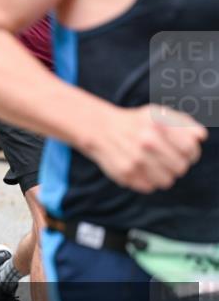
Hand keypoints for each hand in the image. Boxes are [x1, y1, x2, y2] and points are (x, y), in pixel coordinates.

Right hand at [87, 104, 206, 193]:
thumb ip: (184, 123)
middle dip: (177, 164)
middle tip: (167, 158)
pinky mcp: (124, 174)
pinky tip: (141, 169)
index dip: (191, 153)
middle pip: (180, 168)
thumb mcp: (159, 114)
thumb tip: (200, 137)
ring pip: (167, 181)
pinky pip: (149, 187)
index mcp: (158, 124)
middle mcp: (147, 141)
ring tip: (154, 165)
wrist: (99, 128)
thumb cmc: (136, 122)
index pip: (190, 150)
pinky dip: (148, 180)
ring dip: (164, 175)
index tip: (184, 152)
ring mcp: (135, 159)